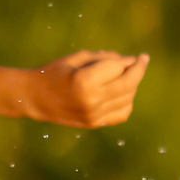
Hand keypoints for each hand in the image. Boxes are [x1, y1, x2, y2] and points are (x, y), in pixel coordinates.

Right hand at [33, 50, 148, 126]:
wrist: (35, 98)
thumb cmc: (56, 72)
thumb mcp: (79, 58)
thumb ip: (106, 58)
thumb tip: (131, 62)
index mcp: (84, 81)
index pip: (118, 67)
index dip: (128, 60)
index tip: (134, 56)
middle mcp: (91, 100)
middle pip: (128, 83)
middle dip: (139, 69)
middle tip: (143, 59)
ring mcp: (94, 115)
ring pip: (128, 98)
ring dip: (132, 84)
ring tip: (128, 76)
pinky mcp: (94, 123)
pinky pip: (122, 113)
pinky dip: (127, 101)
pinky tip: (123, 92)